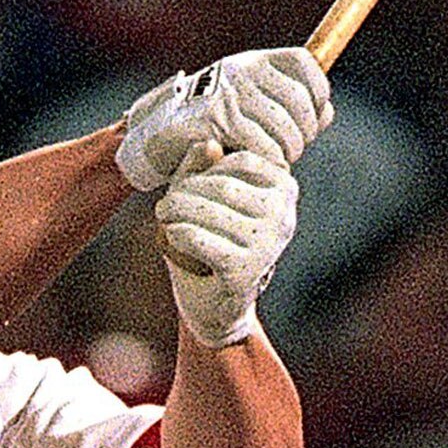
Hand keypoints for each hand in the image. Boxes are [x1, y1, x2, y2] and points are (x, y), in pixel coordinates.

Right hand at [113, 47, 331, 198]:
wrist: (156, 134)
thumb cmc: (208, 124)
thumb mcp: (249, 106)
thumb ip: (288, 107)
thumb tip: (328, 112)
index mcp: (254, 61)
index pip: (304, 63)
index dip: (318, 91)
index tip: (313, 118)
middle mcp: (243, 70)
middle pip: (299, 100)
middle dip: (304, 132)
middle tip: (294, 150)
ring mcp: (230, 93)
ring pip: (284, 125)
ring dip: (288, 150)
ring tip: (280, 161)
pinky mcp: (217, 118)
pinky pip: (261, 143)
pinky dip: (268, 160)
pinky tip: (262, 166)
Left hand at [154, 147, 298, 346]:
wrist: (217, 303)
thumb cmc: (212, 238)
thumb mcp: (204, 197)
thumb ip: (202, 167)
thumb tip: (209, 144)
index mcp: (284, 189)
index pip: (240, 160)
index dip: (205, 168)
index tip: (183, 183)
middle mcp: (284, 215)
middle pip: (223, 186)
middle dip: (185, 191)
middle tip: (164, 204)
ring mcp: (269, 244)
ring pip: (212, 211)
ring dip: (176, 211)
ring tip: (163, 216)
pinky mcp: (246, 270)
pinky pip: (202, 240)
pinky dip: (179, 234)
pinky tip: (171, 235)